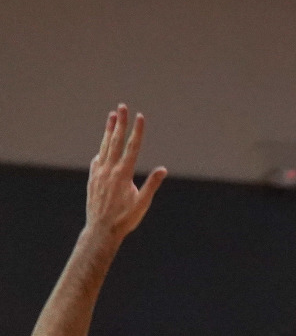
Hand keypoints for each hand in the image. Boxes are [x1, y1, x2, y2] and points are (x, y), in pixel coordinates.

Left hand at [83, 105, 166, 240]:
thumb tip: (163, 169)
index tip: (140, 117)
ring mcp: (99, 172)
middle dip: (120, 123)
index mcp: (123, 174)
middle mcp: (109, 169)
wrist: (101, 229)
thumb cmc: (125, 218)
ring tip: (112, 117)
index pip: (132, 147)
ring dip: (109, 130)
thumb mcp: (143, 203)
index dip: (137, 131)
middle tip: (122, 107)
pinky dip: (102, 148)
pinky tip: (104, 145)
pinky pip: (97, 159)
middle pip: (115, 141)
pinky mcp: (93, 178)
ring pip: (104, 146)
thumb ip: (152, 184)